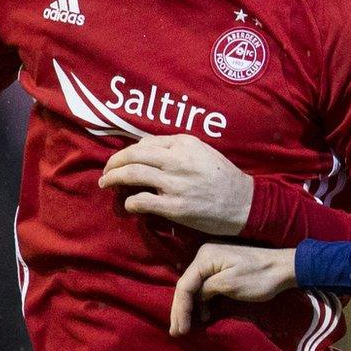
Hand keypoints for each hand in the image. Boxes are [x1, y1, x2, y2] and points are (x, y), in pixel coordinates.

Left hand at [98, 134, 255, 235]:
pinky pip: (141, 201)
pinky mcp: (175, 207)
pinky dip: (129, 201)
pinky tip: (128, 203)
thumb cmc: (223, 176)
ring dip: (113, 179)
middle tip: (105, 171)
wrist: (245, 203)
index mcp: (184, 143)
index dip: (127, 152)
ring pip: (132, 175)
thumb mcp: (202, 152)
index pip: (144, 143)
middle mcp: (177, 160)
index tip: (121, 160)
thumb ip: (176, 148)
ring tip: (105, 183)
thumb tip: (144, 149)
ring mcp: (175, 184)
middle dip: (113, 163)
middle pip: (132, 156)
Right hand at [171, 244, 298, 334]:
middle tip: (177, 333)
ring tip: (185, 328)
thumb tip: (196, 298)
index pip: (185, 285)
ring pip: (194, 288)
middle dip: (181, 310)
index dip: (180, 309)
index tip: (181, 330)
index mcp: (205, 257)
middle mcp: (204, 256)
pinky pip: (204, 287)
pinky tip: (202, 316)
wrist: (284, 268)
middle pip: (186, 286)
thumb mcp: (231, 285)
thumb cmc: (260, 277)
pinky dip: (201, 302)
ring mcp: (212, 261)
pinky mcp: (221, 269)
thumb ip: (207, 290)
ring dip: (190, 308)